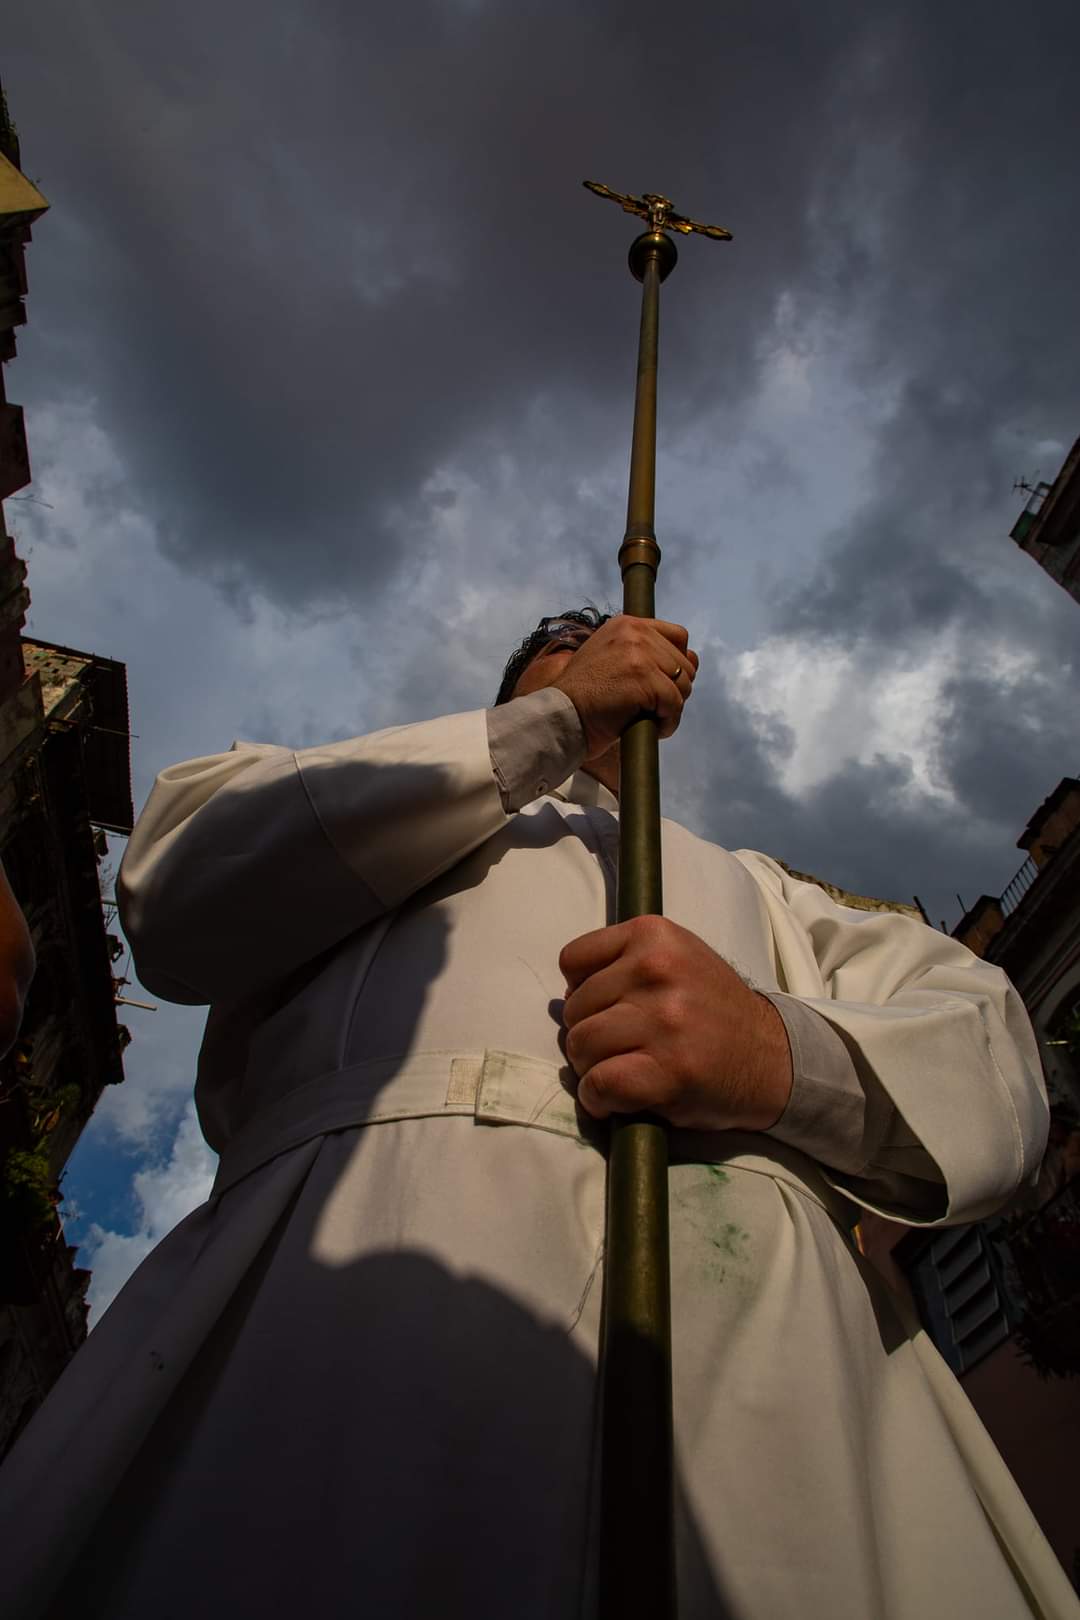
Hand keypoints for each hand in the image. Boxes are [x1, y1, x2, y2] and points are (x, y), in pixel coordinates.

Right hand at [552, 617, 698, 760]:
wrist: (561, 717)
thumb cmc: (583, 697)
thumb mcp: (611, 659)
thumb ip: (647, 653)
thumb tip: (694, 660)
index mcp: (627, 625)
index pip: (678, 636)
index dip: (676, 663)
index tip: (660, 683)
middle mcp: (635, 633)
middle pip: (685, 663)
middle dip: (673, 690)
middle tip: (650, 707)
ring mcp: (640, 655)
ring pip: (684, 684)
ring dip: (671, 708)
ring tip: (648, 718)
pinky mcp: (645, 680)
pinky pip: (675, 705)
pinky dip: (668, 723)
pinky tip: (651, 728)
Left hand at [560, 916, 792, 1131]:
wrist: (773, 1058)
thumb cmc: (715, 1009)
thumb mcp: (677, 957)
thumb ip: (626, 960)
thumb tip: (568, 994)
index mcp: (655, 935)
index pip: (572, 960)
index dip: (582, 989)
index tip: (608, 1007)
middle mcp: (657, 970)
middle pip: (572, 1009)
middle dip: (589, 1032)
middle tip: (622, 1046)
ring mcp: (662, 1021)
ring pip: (580, 1046)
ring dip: (592, 1067)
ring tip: (624, 1069)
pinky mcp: (666, 1071)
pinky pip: (598, 1085)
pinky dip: (599, 1099)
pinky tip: (619, 1100)